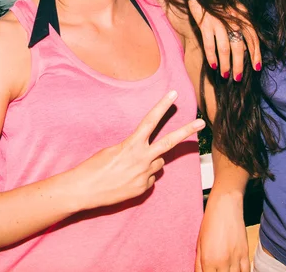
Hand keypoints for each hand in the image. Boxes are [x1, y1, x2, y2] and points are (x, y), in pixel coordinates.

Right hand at [79, 91, 204, 208]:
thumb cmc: (94, 167)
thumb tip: (148, 153)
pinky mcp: (142, 189)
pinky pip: (150, 179)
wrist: (84, 190)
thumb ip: (134, 148)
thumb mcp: (113, 150)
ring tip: (130, 167)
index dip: (162, 106)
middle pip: (169, 142)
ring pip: (158, 163)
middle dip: (186, 131)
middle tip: (201, 123)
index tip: (173, 94)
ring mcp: (144, 175)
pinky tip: (127, 179)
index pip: (150, 120)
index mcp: (131, 144)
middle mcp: (141, 159)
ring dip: (151, 161)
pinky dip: (143, 177)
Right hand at [188, 0, 260, 80]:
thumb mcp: (234, 7)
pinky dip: (212, 57)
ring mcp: (219, 22)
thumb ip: (241, 22)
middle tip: (238, 78)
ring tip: (225, 75)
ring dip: (226, 65)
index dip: (256, 53)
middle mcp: (233, 19)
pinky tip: (213, 66)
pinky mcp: (205, 24)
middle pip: (239, 47)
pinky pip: (210, 45)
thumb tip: (245, 43)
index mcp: (242, 15)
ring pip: (225, 49)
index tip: (257, 67)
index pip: (253, 37)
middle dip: (239, 65)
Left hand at [195, 190, 249, 271]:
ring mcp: (235, 259)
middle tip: (217, 269)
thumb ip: (199, 263)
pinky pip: (246, 271)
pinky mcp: (245, 253)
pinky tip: (236, 270)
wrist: (225, 206)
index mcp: (208, 260)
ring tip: (225, 269)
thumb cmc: (210, 221)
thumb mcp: (199, 243)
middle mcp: (222, 262)